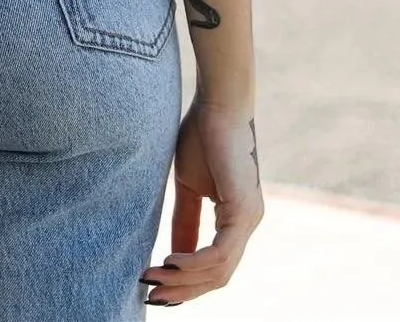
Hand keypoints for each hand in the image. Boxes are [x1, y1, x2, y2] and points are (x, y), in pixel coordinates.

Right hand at [140, 96, 264, 304]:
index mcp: (236, 219)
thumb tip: (174, 255)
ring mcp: (249, 219)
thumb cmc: (202, 135)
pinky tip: (170, 262)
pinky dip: (194, 263)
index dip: (187, 283)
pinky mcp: (243, 210)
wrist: (217, 103)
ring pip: (219, 270)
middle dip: (183, 290)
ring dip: (183, 280)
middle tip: (151, 296)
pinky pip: (220, 252)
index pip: (215, 265)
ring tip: (153, 279)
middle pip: (218, 276)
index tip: (157, 289)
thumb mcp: (188, 186)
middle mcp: (247, 224)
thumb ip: (185, 220)